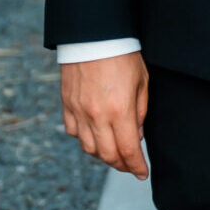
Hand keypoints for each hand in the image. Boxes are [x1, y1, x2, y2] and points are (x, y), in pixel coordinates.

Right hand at [61, 52, 149, 177]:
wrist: (93, 35)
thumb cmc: (122, 56)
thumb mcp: (142, 84)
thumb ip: (139, 113)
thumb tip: (136, 137)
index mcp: (119, 111)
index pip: (128, 151)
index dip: (136, 167)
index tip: (142, 173)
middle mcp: (96, 115)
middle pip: (107, 155)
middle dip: (121, 166)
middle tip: (131, 166)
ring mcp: (78, 111)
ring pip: (88, 148)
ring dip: (103, 156)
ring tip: (115, 153)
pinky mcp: (67, 104)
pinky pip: (73, 132)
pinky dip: (85, 139)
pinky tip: (95, 136)